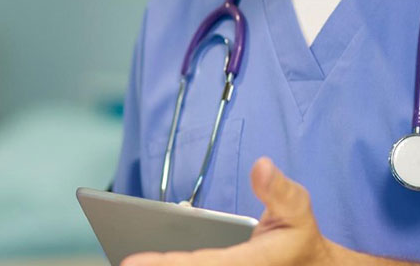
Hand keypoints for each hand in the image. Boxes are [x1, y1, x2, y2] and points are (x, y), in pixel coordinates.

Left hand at [121, 157, 337, 265]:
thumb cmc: (299, 238)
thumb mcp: (297, 211)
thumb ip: (280, 191)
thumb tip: (261, 165)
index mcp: (248, 263)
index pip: (201, 264)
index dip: (166, 264)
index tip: (130, 262)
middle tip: (120, 261)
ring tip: (124, 262)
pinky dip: (173, 265)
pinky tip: (144, 261)